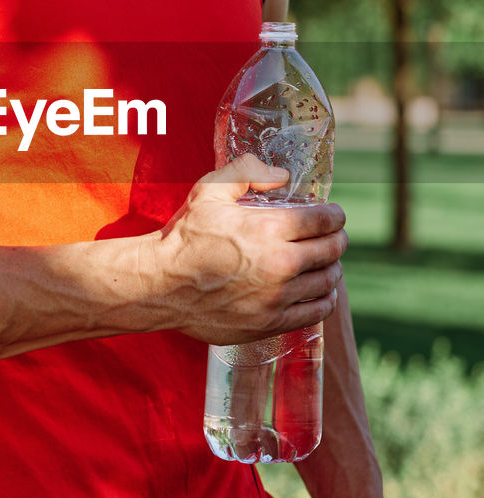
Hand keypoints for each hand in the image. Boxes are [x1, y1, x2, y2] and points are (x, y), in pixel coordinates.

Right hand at [147, 154, 347, 345]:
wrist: (160, 285)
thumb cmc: (184, 236)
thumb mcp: (210, 192)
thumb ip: (247, 174)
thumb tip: (281, 175)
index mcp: (270, 229)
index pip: (324, 221)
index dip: (335, 215)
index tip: (334, 215)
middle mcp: (280, 264)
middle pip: (332, 250)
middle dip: (337, 240)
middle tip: (334, 237)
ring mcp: (277, 297)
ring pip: (327, 282)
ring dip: (332, 269)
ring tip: (327, 264)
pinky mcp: (270, 322)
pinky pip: (315, 312)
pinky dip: (324, 300)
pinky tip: (320, 293)